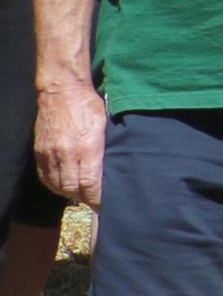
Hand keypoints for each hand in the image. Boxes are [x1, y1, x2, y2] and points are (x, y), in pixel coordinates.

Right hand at [36, 75, 102, 208]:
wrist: (61, 91)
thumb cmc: (89, 106)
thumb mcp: (105, 125)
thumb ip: (105, 149)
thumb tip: (110, 170)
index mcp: (87, 147)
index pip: (90, 183)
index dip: (96, 197)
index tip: (103, 204)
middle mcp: (67, 153)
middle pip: (72, 188)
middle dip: (84, 198)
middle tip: (94, 201)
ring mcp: (50, 153)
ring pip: (57, 185)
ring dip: (69, 194)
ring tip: (81, 196)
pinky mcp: (39, 151)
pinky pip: (45, 176)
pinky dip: (54, 186)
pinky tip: (63, 187)